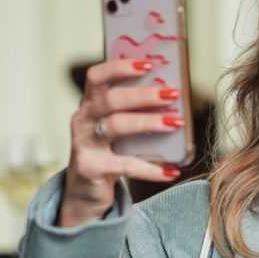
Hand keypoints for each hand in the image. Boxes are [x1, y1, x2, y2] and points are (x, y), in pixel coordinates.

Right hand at [59, 58, 184, 226]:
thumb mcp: (117, 129)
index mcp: (89, 104)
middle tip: (173, 94)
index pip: (97, 76)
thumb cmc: (109, 153)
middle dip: (143, 95)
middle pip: (111, 99)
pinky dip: (151, 169)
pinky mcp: (90, 168)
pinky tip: (171, 171)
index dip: (120, 67)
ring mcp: (84, 144)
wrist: (85, 193)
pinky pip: (124, 165)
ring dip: (149, 122)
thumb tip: (173, 95)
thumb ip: (134, 112)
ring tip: (176, 122)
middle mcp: (82, 120)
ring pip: (116, 125)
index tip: (148, 64)